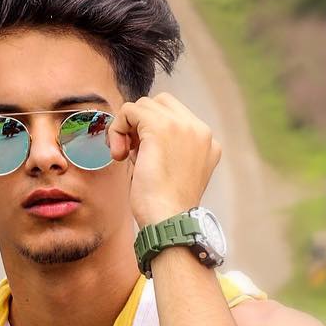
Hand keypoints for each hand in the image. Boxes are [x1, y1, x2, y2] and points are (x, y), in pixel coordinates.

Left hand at [107, 91, 221, 228]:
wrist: (169, 221)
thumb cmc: (166, 209)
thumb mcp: (175, 173)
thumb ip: (168, 150)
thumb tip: (139, 136)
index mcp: (207, 142)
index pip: (175, 117)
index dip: (152, 133)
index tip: (143, 157)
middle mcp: (199, 129)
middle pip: (161, 104)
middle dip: (141, 124)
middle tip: (132, 152)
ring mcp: (182, 125)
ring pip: (144, 105)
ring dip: (128, 128)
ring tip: (126, 156)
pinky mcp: (159, 127)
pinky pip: (130, 110)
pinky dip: (118, 128)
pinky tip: (119, 154)